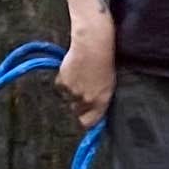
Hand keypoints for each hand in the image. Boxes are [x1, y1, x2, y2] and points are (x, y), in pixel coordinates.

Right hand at [58, 14, 115, 128]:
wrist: (93, 45)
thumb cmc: (104, 61)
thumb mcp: (108, 84)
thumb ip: (100, 100)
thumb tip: (92, 112)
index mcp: (101, 102)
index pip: (88, 124)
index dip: (85, 120)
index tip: (84, 116)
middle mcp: (87, 100)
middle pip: (76, 110)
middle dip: (77, 103)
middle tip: (82, 88)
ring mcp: (73, 92)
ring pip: (67, 98)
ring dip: (71, 90)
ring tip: (79, 75)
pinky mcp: (62, 83)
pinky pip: (60, 87)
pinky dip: (63, 80)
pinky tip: (72, 69)